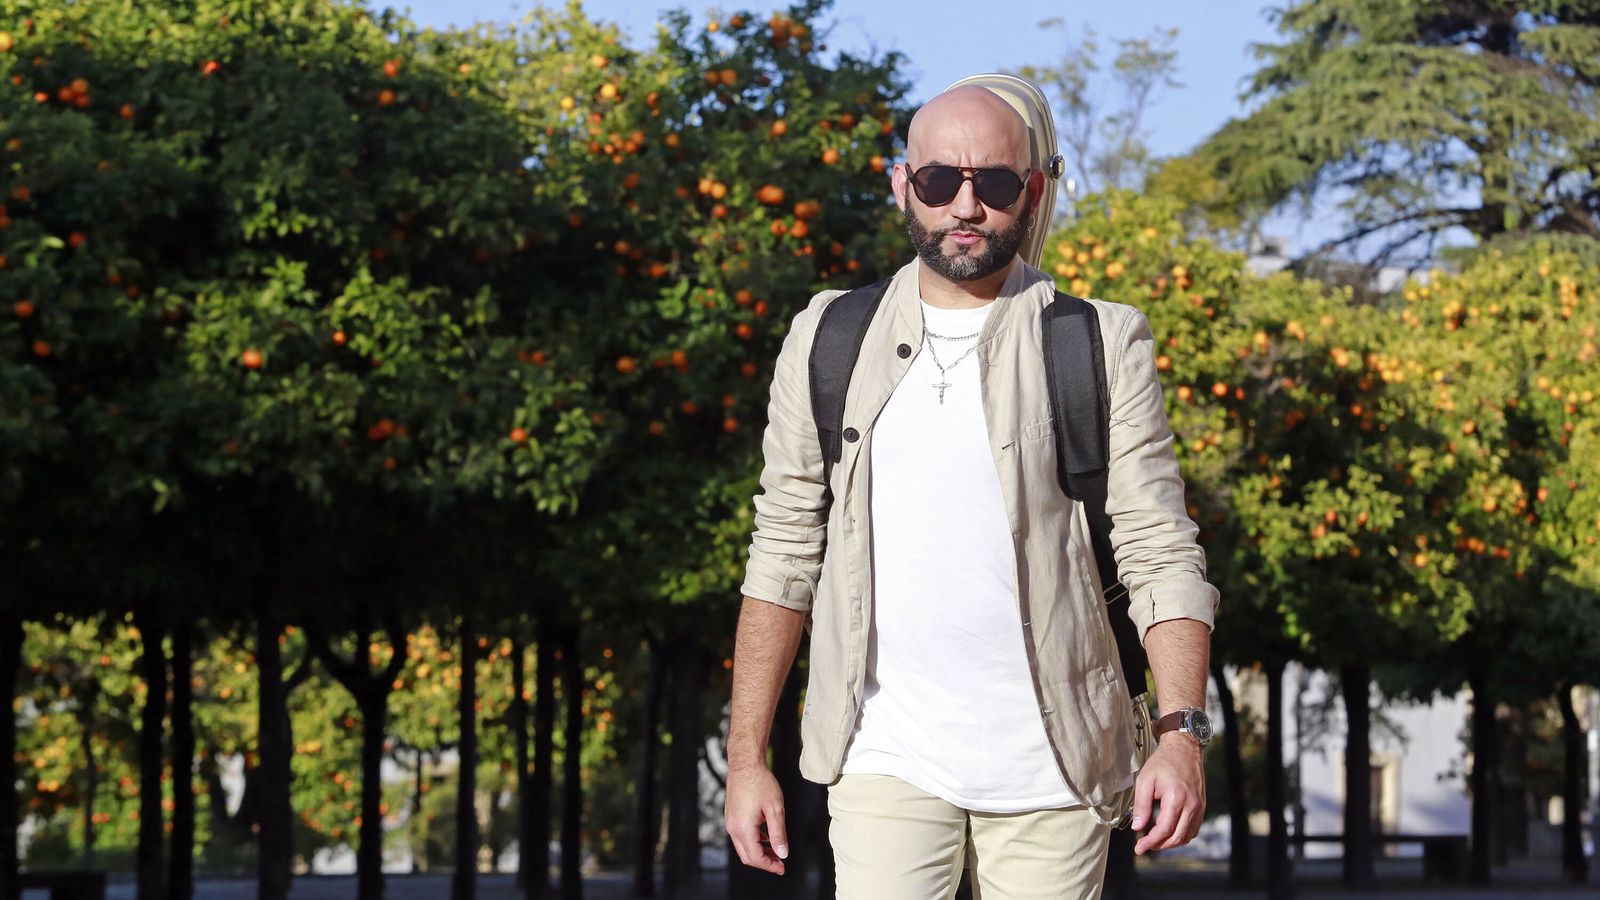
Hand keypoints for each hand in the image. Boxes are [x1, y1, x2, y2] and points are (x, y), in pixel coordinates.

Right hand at [725, 764, 789, 874]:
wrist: (745, 764)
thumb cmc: (761, 783)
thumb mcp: (775, 809)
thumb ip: (778, 834)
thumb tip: (783, 854)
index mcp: (743, 829)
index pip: (756, 858)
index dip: (770, 866)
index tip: (782, 868)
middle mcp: (733, 828)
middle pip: (747, 856)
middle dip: (764, 862)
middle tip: (780, 862)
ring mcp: (730, 822)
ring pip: (743, 847)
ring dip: (759, 851)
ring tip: (776, 849)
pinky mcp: (731, 816)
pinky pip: (741, 836)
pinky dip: (753, 841)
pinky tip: (766, 835)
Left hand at [1131, 735, 1204, 854]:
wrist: (1184, 748)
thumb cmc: (1163, 762)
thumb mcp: (1145, 780)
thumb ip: (1141, 805)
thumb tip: (1137, 827)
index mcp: (1176, 798)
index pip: (1164, 830)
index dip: (1150, 842)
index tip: (1139, 848)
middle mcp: (1192, 805)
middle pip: (1177, 837)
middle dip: (1159, 845)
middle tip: (1145, 846)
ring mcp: (1199, 807)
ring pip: (1187, 836)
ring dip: (1171, 842)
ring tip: (1155, 840)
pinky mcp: (1202, 806)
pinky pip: (1193, 829)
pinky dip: (1181, 835)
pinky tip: (1169, 833)